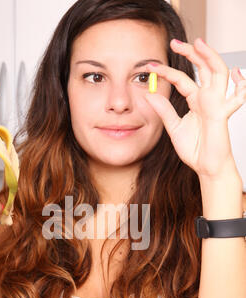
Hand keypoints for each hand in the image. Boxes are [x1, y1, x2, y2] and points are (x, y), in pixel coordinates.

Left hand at [144, 38, 245, 180]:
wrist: (206, 167)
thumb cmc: (195, 149)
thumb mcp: (174, 128)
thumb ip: (164, 111)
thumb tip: (149, 94)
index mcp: (196, 101)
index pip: (182, 79)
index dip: (166, 72)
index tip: (150, 67)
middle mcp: (208, 99)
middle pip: (202, 68)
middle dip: (191, 53)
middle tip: (175, 43)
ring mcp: (217, 104)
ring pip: (218, 73)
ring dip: (209, 57)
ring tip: (198, 43)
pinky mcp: (222, 115)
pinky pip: (236, 97)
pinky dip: (240, 85)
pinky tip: (235, 73)